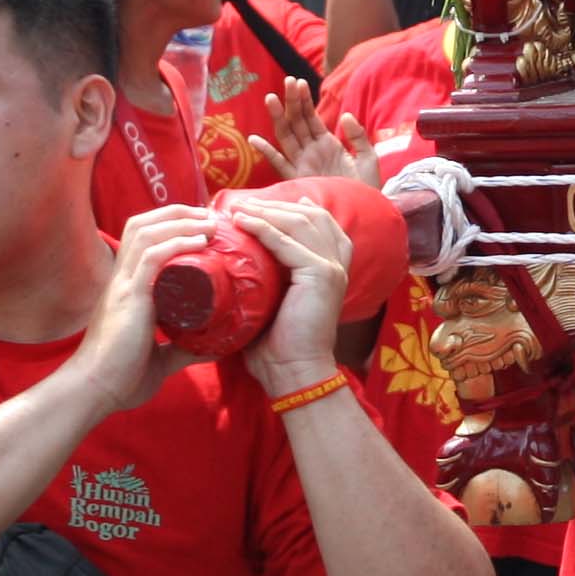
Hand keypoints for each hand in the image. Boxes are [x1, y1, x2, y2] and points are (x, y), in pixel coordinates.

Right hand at [72, 207, 213, 414]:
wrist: (95, 391)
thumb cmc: (121, 378)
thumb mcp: (159, 359)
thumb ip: (181, 349)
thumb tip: (213, 347)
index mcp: (125, 288)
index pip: (141, 239)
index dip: (168, 225)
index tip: (200, 226)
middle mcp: (121, 279)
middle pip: (142, 225)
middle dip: (176, 213)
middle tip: (208, 216)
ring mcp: (123, 285)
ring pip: (147, 232)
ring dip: (180, 221)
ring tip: (209, 222)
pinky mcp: (129, 296)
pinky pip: (152, 257)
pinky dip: (177, 242)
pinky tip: (199, 241)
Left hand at [227, 192, 355, 396]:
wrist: (293, 372)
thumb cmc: (279, 345)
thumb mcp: (276, 301)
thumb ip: (269, 277)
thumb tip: (236, 261)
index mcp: (333, 268)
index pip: (320, 222)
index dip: (292, 207)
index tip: (262, 203)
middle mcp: (338, 264)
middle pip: (310, 216)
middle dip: (275, 205)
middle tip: (244, 203)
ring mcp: (332, 268)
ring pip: (299, 223)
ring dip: (266, 211)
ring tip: (238, 209)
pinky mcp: (321, 275)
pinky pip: (287, 243)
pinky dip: (263, 228)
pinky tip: (243, 223)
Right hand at [250, 77, 376, 184]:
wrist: (364, 214)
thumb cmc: (367, 188)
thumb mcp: (368, 158)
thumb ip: (358, 136)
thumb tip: (345, 115)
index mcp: (327, 144)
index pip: (311, 117)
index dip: (304, 100)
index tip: (298, 82)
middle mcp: (311, 151)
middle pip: (296, 122)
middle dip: (291, 102)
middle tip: (287, 81)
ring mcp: (303, 164)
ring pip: (286, 137)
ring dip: (279, 118)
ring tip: (271, 98)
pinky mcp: (298, 179)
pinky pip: (280, 164)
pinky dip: (267, 152)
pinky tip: (255, 139)